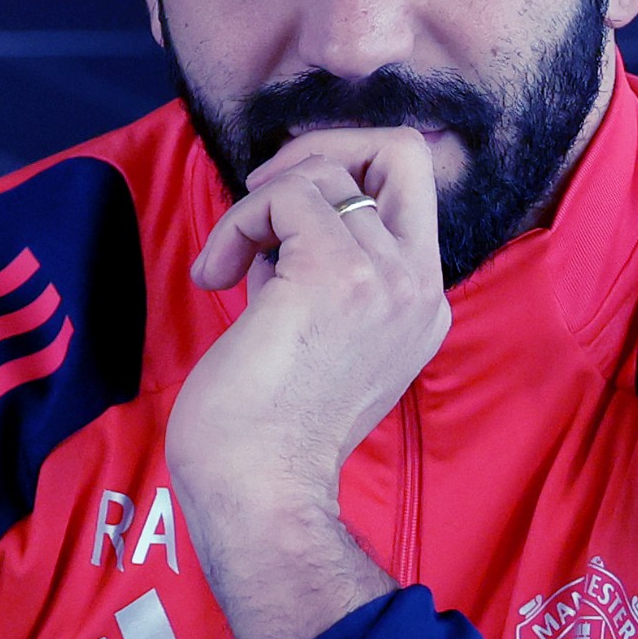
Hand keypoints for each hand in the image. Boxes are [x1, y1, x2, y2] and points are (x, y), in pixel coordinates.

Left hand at [165, 126, 451, 638]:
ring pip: (322, 173)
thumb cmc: (264, 426)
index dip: (342, 173)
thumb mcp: (311, 329)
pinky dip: (236, 224)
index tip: (282, 212)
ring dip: (255, 206)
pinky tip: (215, 278)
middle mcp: (421, 285)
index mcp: (422, 302)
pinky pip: (281, 198)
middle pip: (402, 148)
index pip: (410, 186)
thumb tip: (279, 212)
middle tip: (262, 200)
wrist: (260, 490)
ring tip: (227, 266)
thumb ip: (313, 269)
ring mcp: (388, 278)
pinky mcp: (337, 275)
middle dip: (319, 149)